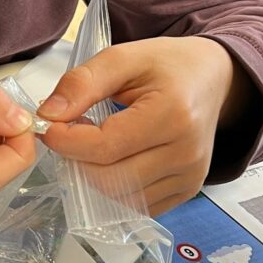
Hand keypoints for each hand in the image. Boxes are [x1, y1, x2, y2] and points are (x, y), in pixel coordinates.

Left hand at [37, 36, 251, 214]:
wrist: (214, 79)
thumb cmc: (167, 65)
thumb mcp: (123, 58)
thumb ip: (83, 83)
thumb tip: (48, 114)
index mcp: (173, 115)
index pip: (105, 147)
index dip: (66, 140)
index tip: (48, 125)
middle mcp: (187, 154)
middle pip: (108, 178)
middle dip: (77, 158)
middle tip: (69, 133)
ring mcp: (190, 178)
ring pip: (119, 197)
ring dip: (93, 174)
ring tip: (93, 143)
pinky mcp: (187, 192)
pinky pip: (136, 205)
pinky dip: (115, 187)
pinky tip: (114, 160)